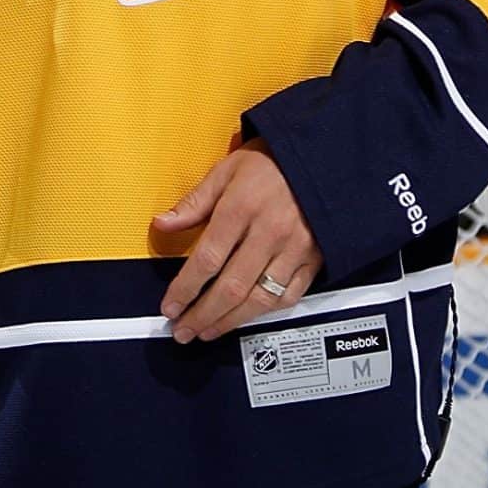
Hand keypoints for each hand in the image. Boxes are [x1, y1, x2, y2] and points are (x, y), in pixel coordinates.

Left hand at [152, 143, 323, 342]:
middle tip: (183, 330)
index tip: (170, 306)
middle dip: (202, 315)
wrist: (323, 156)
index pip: (207, 259)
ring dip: (229, 322)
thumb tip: (163, 224)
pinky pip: (289, 296)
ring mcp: (295, 248)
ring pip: (259, 299)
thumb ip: (195, 202)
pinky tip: (245, 318)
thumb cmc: (273, 161)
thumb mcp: (227, 170)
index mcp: (243, 207)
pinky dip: (265, 313)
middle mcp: (270, 231)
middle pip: (231, 287)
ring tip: (207, 330)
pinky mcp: (314, 258)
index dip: (185, 289)